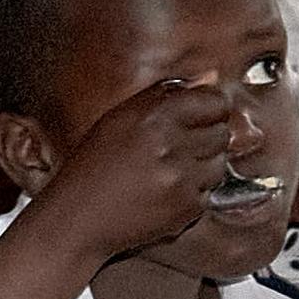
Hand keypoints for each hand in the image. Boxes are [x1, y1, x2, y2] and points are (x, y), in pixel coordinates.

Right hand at [37, 69, 245, 261]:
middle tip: (178, 148)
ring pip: (219, 164)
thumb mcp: (120, 118)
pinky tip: (164, 193)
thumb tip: (209, 78)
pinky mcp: (186, 208)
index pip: (215, 102)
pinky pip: (208, 193)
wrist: (77, 219)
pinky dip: (191, 194)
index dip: (210, 108)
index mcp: (155, 116)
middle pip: (221, 133)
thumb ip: (164, 94)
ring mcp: (181, 179)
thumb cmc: (93, 166)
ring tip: (169, 172)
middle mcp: (171, 145)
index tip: (203, 115)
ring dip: (201, 167)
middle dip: (205, 138)